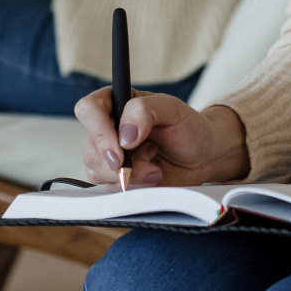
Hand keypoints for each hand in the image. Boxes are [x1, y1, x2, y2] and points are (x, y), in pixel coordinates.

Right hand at [74, 88, 250, 188]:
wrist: (201, 156)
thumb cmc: (187, 127)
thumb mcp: (172, 109)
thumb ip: (144, 111)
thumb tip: (123, 135)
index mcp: (117, 103)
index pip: (89, 109)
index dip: (98, 131)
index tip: (121, 149)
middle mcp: (108, 128)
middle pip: (90, 148)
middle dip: (120, 162)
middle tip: (150, 161)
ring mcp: (109, 155)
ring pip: (98, 171)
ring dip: (131, 175)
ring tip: (156, 166)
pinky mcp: (115, 178)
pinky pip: (110, 188)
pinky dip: (134, 186)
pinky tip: (153, 176)